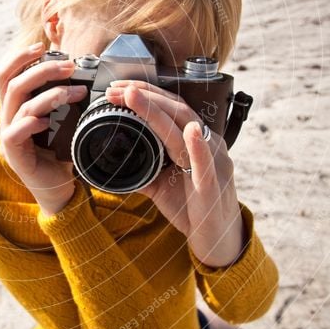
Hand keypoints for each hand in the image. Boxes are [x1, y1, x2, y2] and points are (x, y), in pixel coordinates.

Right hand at [0, 42, 87, 215]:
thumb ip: (60, 94)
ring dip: (51, 94)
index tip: (43, 46)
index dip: (19, 57)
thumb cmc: (61, 150)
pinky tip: (50, 122)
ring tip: (77, 92)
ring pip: (20, 105)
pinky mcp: (14, 155)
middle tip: (69, 66)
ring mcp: (9, 136)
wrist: (60, 188)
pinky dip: (32, 122)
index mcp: (15, 106)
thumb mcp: (62, 116)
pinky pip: (16, 132)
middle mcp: (7, 118)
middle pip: (13, 83)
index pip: (5, 74)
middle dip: (42, 69)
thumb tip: (74, 67)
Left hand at [105, 80, 246, 267]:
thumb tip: (112, 160)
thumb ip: (142, 168)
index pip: (171, 107)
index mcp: (195, 141)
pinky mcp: (214, 187)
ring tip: (135, 96)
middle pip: (177, 110)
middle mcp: (207, 145)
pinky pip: (206, 165)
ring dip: (159, 111)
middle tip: (116, 89)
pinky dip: (198, 147)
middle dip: (145, 96)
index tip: (117, 88)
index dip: (146, 93)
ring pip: (187, 129)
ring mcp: (213, 164)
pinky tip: (189, 131)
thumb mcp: (160, 185)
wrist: (217, 240)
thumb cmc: (193, 207)